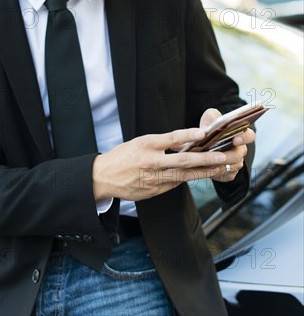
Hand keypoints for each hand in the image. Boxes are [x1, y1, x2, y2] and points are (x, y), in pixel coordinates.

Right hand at [92, 127, 227, 201]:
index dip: (188, 135)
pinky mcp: (154, 191)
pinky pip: (174, 184)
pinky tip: (202, 175)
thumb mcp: (140, 142)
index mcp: (146, 145)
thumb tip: (185, 143)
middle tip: (222, 157)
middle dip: (205, 159)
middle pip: (182, 161)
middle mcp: (151, 162)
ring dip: (203, 172)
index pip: (171, 139)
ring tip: (220, 168)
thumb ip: (161, 144)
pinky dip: (188, 179)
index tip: (203, 133)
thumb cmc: (123, 156)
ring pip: (183, 176)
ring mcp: (153, 179)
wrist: (103, 177)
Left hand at [199, 108, 255, 182]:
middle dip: (227, 155)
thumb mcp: (210, 118)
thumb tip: (207, 128)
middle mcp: (241, 150)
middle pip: (239, 155)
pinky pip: (226, 176)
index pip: (250, 136)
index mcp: (240, 135)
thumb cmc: (211, 128)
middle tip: (215, 154)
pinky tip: (207, 169)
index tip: (235, 139)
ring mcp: (236, 163)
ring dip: (220, 164)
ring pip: (232, 166)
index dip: (244, 138)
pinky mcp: (230, 174)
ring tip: (207, 162)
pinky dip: (217, 174)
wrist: (205, 144)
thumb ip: (211, 117)